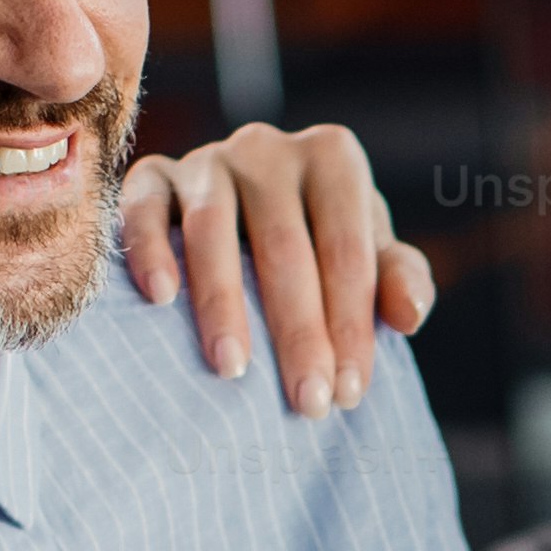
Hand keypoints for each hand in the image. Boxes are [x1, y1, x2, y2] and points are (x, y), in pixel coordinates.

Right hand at [118, 122, 433, 418]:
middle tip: (305, 402)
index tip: (347, 392)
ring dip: (222, 302)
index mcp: (332, 159)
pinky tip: (162, 298)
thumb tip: (408, 315)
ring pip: (212, 229)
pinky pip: (142, 206)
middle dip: (298, 332)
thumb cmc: (322, 247)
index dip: (351, 324)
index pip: (347, 249)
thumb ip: (398, 281)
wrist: (247, 219)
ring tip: (233, 368)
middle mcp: (267, 149)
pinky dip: (148, 249)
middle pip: (285, 246)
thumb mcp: (370, 259)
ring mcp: (206, 159)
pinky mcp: (152, 176)